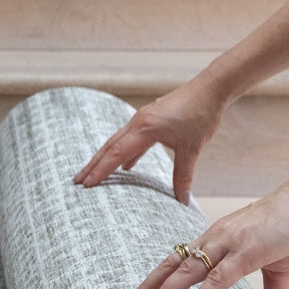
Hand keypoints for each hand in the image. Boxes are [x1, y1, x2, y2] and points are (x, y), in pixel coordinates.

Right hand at [73, 75, 226, 200]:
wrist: (211, 87)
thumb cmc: (202, 113)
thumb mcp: (192, 149)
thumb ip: (183, 176)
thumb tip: (182, 201)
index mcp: (145, 129)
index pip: (116, 154)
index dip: (100, 171)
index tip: (87, 185)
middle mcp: (138, 122)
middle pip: (109, 147)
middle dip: (92, 165)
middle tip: (77, 181)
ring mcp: (142, 119)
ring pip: (116, 142)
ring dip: (103, 158)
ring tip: (92, 173)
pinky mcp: (150, 119)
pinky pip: (130, 138)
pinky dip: (123, 152)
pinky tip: (125, 165)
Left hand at [123, 184, 288, 288]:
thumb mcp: (279, 270)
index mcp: (215, 239)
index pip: (177, 260)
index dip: (157, 278)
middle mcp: (214, 239)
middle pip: (171, 266)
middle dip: (147, 288)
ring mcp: (227, 244)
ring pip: (187, 272)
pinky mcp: (246, 252)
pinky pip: (218, 278)